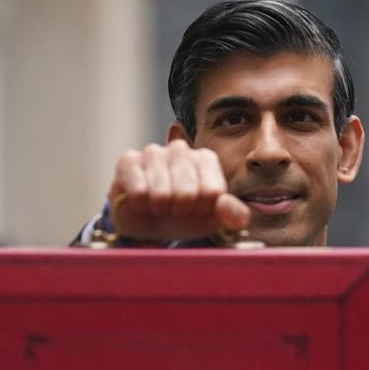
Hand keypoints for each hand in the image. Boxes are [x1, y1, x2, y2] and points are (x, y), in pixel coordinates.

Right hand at [107, 140, 250, 241]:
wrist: (144, 220)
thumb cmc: (181, 215)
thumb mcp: (211, 218)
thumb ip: (232, 215)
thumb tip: (240, 217)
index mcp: (205, 159)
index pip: (212, 193)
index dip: (201, 211)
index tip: (194, 210)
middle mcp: (180, 149)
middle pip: (187, 194)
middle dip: (179, 212)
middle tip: (172, 210)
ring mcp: (153, 152)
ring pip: (162, 194)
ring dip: (159, 209)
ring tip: (156, 205)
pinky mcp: (128, 160)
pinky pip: (139, 192)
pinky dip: (140, 206)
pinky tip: (140, 201)